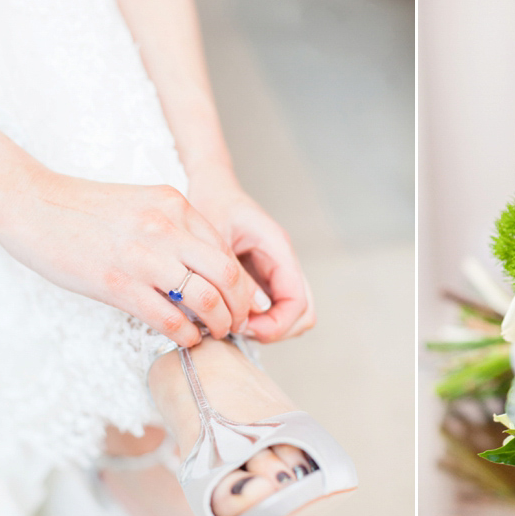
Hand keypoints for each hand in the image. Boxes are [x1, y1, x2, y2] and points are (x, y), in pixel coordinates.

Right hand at [0, 172, 260, 346]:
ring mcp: (143, 257)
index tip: (239, 300)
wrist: (30, 203)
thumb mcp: (143, 203)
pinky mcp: (118, 284)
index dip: (240, 282)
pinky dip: (186, 335)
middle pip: (228, 275)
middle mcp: (166, 229)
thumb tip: (205, 268)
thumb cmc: (84, 208)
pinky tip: (186, 339)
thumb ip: (176, 228)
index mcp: (175, 205)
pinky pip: (168, 319)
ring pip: (205, 299)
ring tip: (217, 333)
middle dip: (240, 306)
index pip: (226, 250)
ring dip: (219, 324)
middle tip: (237, 322)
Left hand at [187, 176, 314, 341]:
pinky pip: (274, 308)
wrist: (211, 185)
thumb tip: (247, 312)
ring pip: (292, 315)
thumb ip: (232, 272)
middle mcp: (284, 262)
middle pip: (302, 314)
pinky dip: (259, 320)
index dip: (276, 325)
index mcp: (278, 249)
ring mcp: (277, 272)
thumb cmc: (212, 201)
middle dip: (276, 330)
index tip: (244, 328)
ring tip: (233, 324)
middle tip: (239, 330)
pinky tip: (230, 314)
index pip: (297, 302)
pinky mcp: (265, 278)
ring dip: (268, 328)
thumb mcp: (215, 235)